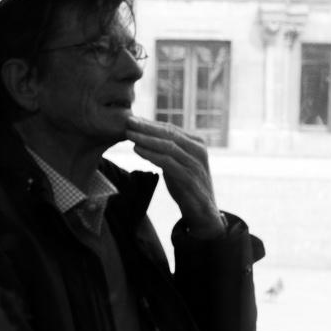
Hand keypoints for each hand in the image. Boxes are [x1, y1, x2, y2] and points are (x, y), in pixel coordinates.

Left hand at [126, 117, 224, 236]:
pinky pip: (167, 162)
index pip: (171, 129)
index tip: (132, 119)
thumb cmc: (186, 185)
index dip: (150, 123)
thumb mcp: (177, 163)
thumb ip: (167, 150)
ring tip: (129, 135)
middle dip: (146, 127)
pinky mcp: (189, 177)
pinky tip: (137, 150)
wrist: (202, 211)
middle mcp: (198, 150)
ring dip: (146, 139)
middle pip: (169, 134)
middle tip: (128, 121)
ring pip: (167, 146)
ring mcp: (195, 163)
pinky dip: (150, 154)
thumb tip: (145, 135)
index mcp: (197, 143)